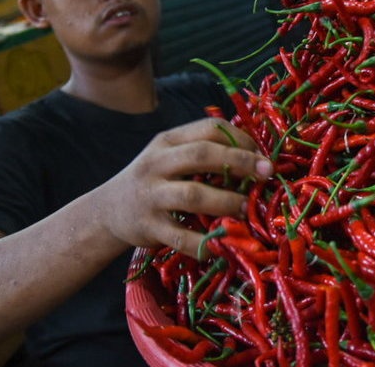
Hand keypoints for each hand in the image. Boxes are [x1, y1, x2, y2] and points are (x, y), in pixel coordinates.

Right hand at [95, 117, 272, 257]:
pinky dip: (204, 243)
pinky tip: (222, 245)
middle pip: (202, 155)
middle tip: (267, 174)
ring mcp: (152, 196)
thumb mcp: (170, 156)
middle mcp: (157, 164)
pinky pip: (181, 237)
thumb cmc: (153, 181)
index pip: (208, 129)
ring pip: (193, 195)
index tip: (262, 153)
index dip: (240, 138)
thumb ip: (203, 151)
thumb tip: (257, 157)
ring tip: (247, 208)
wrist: (107, 211)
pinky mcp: (149, 227)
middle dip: (240, 162)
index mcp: (168, 141)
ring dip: (227, 201)